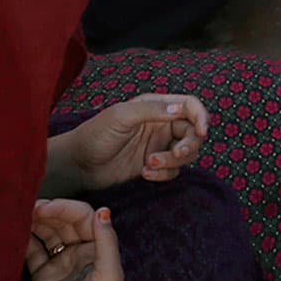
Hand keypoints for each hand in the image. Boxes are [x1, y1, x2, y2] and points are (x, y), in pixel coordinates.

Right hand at [26, 200, 122, 280]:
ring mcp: (62, 262)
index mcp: (99, 250)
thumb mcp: (108, 278)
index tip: (44, 208)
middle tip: (28, 209)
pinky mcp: (44, 274)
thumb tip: (103, 210)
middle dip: (48, 211)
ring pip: (48, 232)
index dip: (65, 207)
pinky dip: (24, 239)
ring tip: (18, 216)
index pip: (83, 217)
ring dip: (35, 221)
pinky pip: (33, 250)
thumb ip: (108, 243)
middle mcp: (81, 252)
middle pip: (64, 221)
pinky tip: (14, 232)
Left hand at [62, 93, 211, 192]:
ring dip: (173, 162)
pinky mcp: (153, 165)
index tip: (202, 131)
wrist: (78, 164)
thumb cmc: (95, 134)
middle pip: (193, 133)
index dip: (201, 116)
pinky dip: (164, 174)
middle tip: (175, 154)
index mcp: (155, 106)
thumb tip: (181, 109)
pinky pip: (173, 171)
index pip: (190, 106)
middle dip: (188, 145)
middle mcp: (160, 124)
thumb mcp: (121, 116)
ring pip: (185, 154)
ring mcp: (158, 146)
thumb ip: (152, 110)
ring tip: (149, 164)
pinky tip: (145, 173)